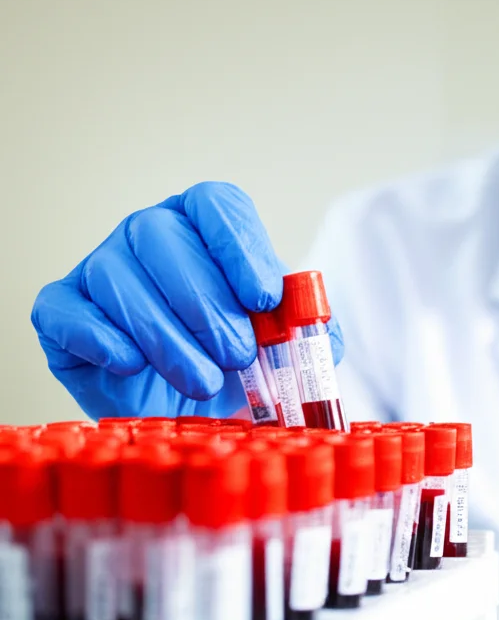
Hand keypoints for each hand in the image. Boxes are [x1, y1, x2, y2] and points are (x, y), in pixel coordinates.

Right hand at [31, 182, 343, 419]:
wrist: (188, 415)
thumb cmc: (237, 367)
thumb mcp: (286, 346)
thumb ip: (310, 329)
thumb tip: (316, 324)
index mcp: (204, 226)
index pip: (216, 205)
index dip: (240, 247)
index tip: (264, 298)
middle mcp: (149, 234)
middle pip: (165, 237)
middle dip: (206, 304)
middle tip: (237, 355)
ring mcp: (100, 267)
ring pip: (120, 279)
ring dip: (166, 336)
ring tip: (204, 381)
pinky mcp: (61, 310)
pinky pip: (67, 311)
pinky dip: (102, 339)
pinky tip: (134, 366)